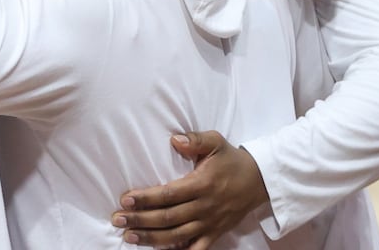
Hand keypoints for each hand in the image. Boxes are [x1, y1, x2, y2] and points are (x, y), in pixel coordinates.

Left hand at [114, 131, 268, 248]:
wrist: (261, 180)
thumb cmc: (231, 160)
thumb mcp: (216, 142)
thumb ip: (195, 139)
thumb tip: (175, 140)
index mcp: (202, 184)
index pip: (169, 194)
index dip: (146, 198)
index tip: (125, 199)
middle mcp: (205, 207)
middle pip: (168, 217)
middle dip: (140, 219)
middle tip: (118, 219)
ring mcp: (211, 223)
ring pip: (178, 235)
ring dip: (152, 238)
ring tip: (129, 237)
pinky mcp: (217, 233)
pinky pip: (198, 249)